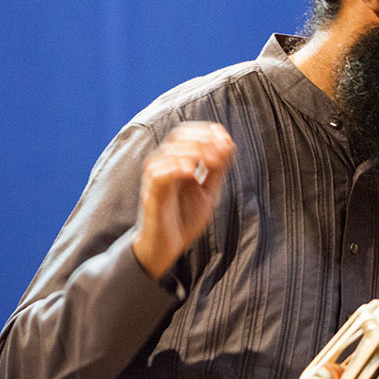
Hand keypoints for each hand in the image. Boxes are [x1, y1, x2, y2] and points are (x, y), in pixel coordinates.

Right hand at [132, 122, 234, 278]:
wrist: (165, 247)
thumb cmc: (183, 219)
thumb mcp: (208, 191)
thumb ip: (217, 170)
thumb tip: (228, 144)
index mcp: (175, 162)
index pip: (186, 133)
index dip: (206, 131)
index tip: (226, 138)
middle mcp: (162, 166)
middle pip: (177, 137)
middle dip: (203, 139)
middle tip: (221, 152)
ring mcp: (154, 179)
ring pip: (168, 152)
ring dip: (193, 152)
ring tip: (212, 162)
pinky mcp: (150, 195)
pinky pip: (158, 174)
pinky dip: (175, 168)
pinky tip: (192, 173)